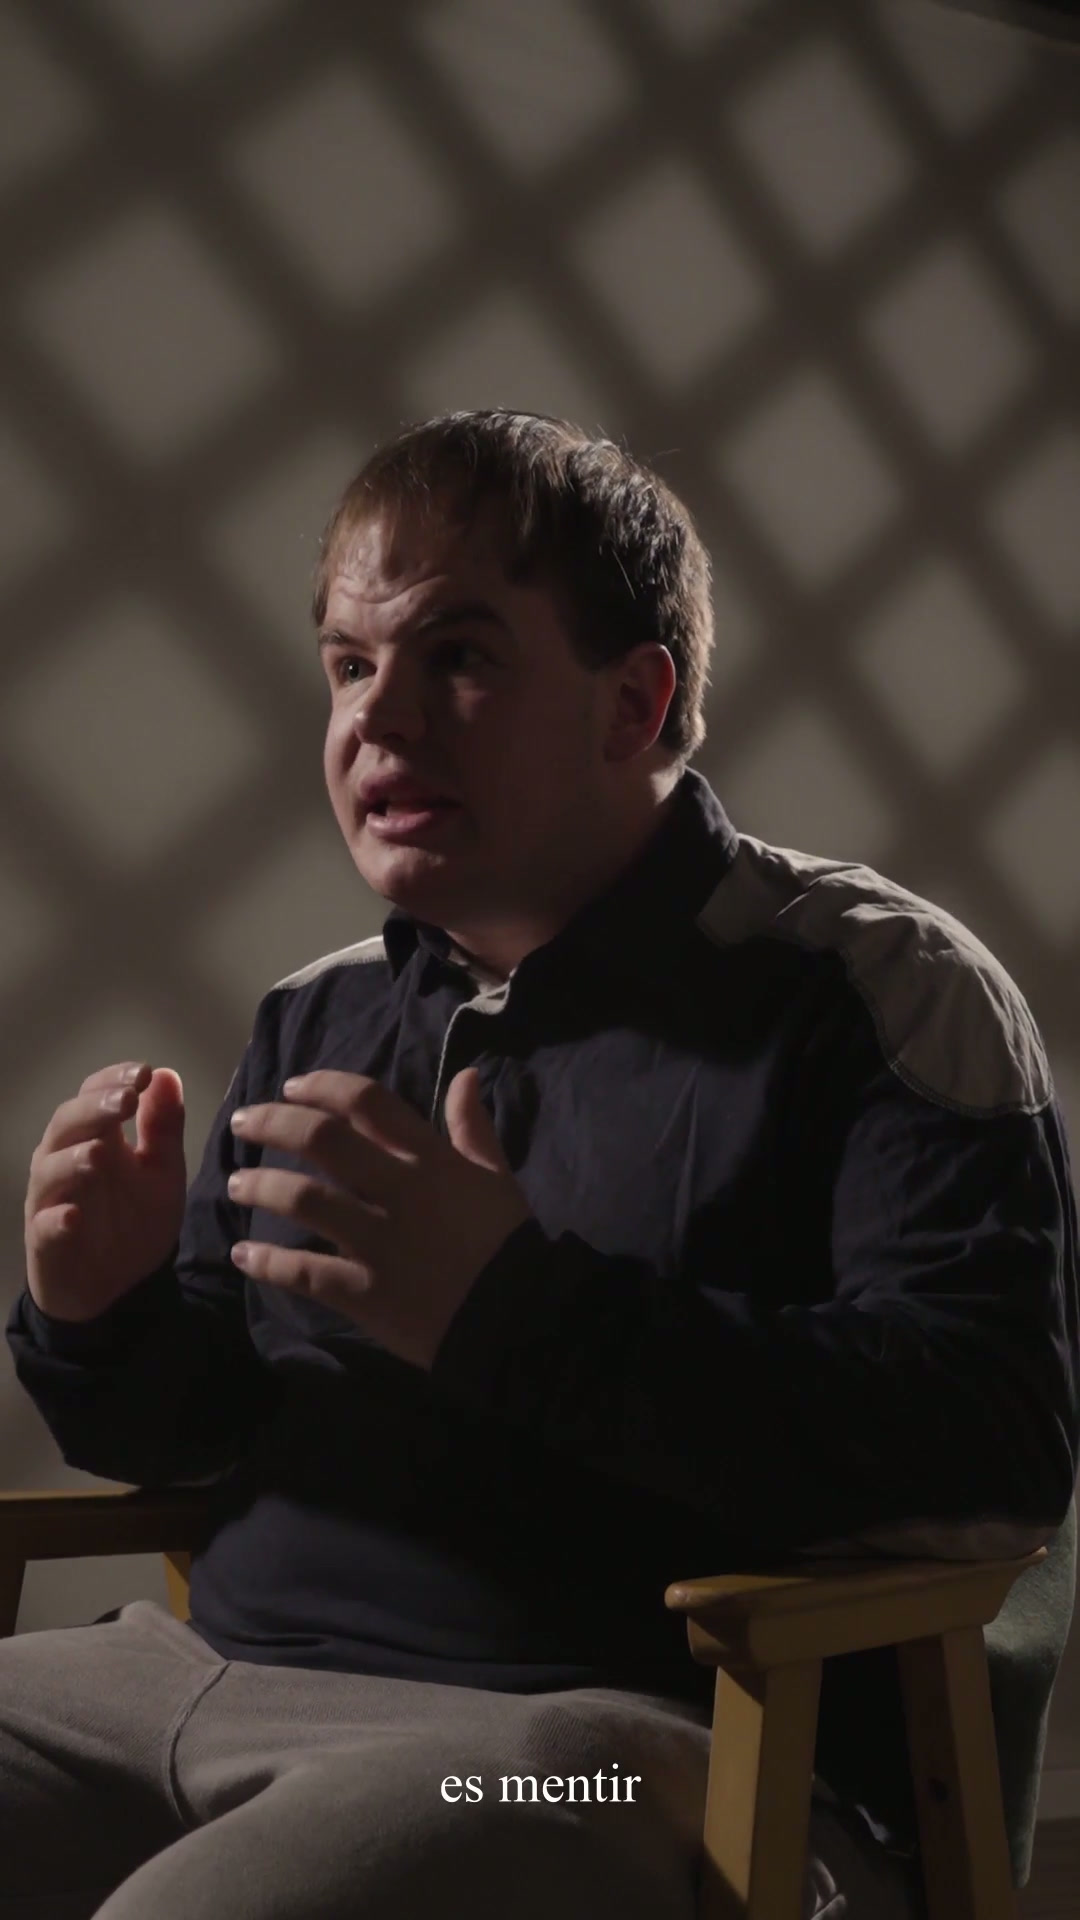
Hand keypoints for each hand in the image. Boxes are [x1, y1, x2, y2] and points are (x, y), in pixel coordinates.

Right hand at [24, 1063, 186, 1322]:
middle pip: (66, 1123)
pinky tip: (73, 1216)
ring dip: (73, 1158)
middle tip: (126, 1099)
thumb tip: (167, 1075)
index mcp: (96, 1137)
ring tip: (100, 1152)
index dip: (113, 1079)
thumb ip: (163, 1128)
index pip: (93, 1094)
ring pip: (49, 1169)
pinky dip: (57, 1220)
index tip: (144, 1072)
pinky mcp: (45, 1241)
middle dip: (95, 1108)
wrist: (119, 1288)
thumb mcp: (162, 1173)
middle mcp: (65, 1160)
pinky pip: (45, 1226)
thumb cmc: (134, 1221)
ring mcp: (52, 1200)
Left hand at [225, 1068, 533, 1367]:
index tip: (291, 1087)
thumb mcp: (496, 1176)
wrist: (519, 1318)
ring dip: (260, 1185)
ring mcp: (377, 1242)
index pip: (368, 1102)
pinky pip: (304, 1272)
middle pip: (323, 1140)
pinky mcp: (364, 1291)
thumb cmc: (506, 1243)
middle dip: (273, 1123)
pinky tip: (244, 1254)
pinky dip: (267, 1261)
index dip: (322, 1087)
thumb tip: (466, 1075)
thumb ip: (473, 1127)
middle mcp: (397, 1191)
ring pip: (303, 1200)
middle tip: (243, 1123)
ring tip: (235, 1183)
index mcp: (430, 1160)